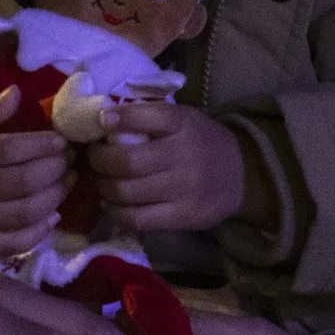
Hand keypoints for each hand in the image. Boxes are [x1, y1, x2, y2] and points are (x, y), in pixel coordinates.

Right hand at [0, 88, 76, 257]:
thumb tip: (18, 92)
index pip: (9, 150)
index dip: (42, 145)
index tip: (62, 140)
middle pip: (22, 181)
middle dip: (55, 170)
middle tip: (71, 160)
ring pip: (23, 213)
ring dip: (53, 198)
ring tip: (67, 183)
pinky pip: (13, 244)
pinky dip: (38, 232)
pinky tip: (51, 216)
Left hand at [88, 102, 247, 233]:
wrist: (240, 174)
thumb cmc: (201, 141)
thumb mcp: (183, 118)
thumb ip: (149, 115)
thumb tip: (102, 117)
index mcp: (183, 123)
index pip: (145, 116)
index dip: (117, 119)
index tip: (100, 121)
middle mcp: (183, 155)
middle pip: (127, 161)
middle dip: (100, 160)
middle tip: (94, 158)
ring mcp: (184, 189)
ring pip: (128, 192)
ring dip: (104, 187)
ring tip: (101, 182)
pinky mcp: (183, 216)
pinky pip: (139, 219)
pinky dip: (117, 212)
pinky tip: (112, 204)